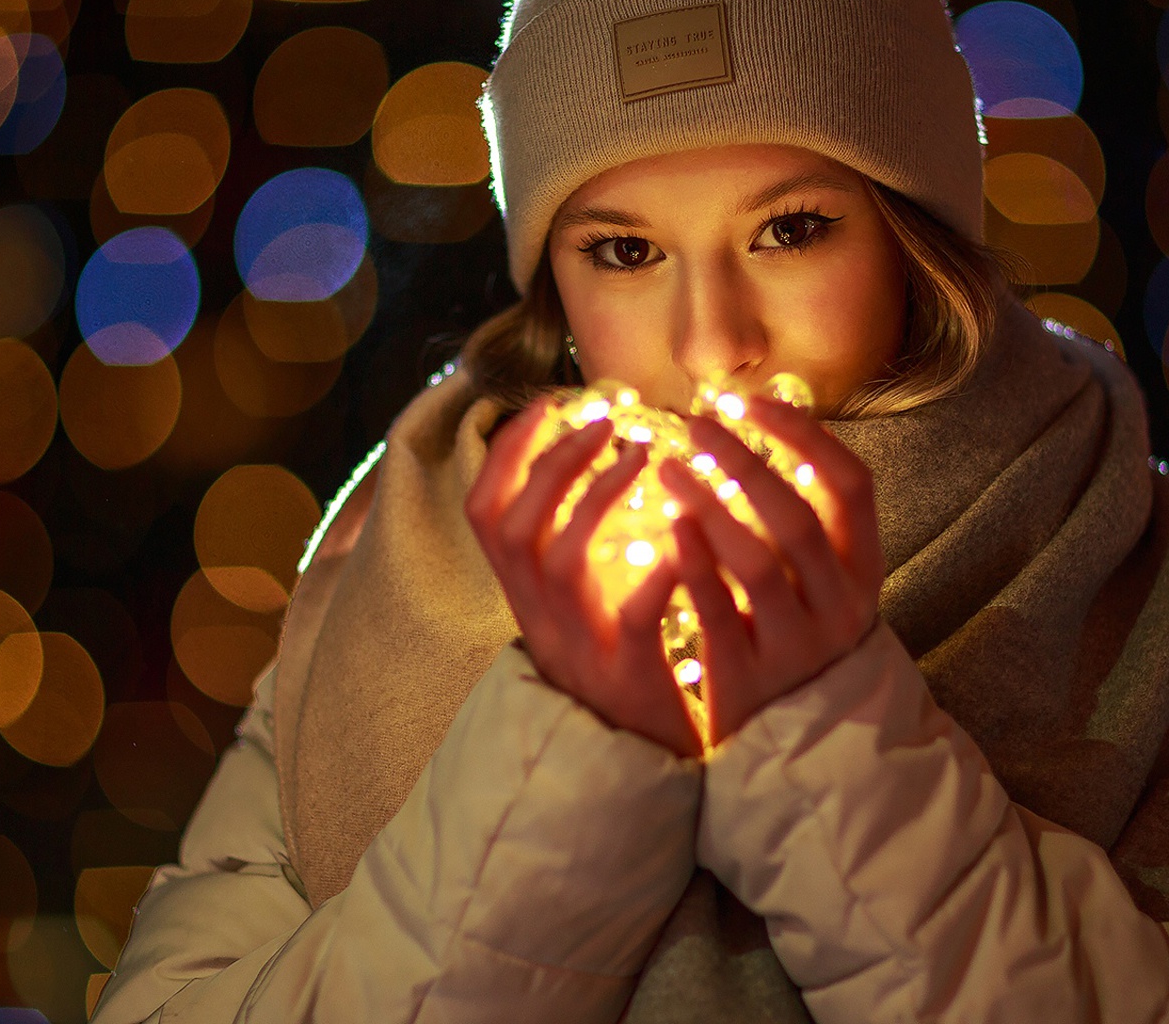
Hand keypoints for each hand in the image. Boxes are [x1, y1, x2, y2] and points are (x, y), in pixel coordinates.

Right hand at [464, 399, 702, 758]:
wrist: (630, 762)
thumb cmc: (612, 665)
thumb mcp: (574, 603)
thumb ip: (569, 542)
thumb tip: (579, 460)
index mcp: (522, 593)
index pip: (485, 510)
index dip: (507, 453)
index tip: (548, 405)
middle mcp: (537, 615)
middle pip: (514, 525)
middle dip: (555, 463)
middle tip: (605, 423)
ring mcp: (577, 645)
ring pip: (561, 559)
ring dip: (598, 497)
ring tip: (643, 456)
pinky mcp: (626, 674)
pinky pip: (631, 618)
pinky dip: (654, 576)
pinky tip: (683, 541)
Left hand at [657, 394, 883, 746]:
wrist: (801, 746)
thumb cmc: (797, 638)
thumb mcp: (820, 581)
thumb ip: (801, 519)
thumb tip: (761, 420)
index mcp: (862, 571)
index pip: (852, 484)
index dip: (804, 435)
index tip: (751, 400)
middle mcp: (839, 605)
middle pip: (798, 518)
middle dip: (745, 462)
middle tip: (695, 422)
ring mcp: (796, 645)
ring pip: (760, 563)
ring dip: (711, 507)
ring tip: (668, 467)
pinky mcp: (749, 678)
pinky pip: (720, 612)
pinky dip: (695, 565)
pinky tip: (667, 525)